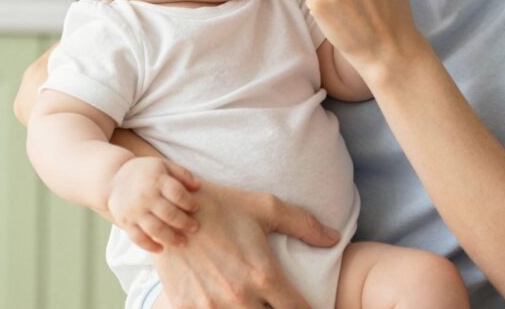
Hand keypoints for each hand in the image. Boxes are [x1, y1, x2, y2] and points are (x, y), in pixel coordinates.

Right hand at [107, 157, 200, 252]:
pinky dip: (150, 246)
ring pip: (155, 229)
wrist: (114, 178)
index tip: (196, 208)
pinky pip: (138, 238)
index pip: (177, 194)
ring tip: (183, 242)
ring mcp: (134, 211)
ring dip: (171, 238)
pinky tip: (162, 249)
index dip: (189, 203)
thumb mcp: (164, 165)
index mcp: (156, 180)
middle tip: (194, 228)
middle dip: (184, 223)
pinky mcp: (125, 222)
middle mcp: (145, 196)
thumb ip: (182, 174)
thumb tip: (198, 187)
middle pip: (169, 213)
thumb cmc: (145, 172)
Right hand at [153, 181, 339, 308]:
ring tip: (254, 299)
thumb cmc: (222, 205)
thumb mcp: (265, 207)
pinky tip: (225, 302)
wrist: (170, 208)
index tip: (308, 307)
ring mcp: (210, 307)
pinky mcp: (186, 308)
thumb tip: (334, 238)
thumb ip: (303, 223)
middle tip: (279, 301)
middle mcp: (238, 297)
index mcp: (262, 275)